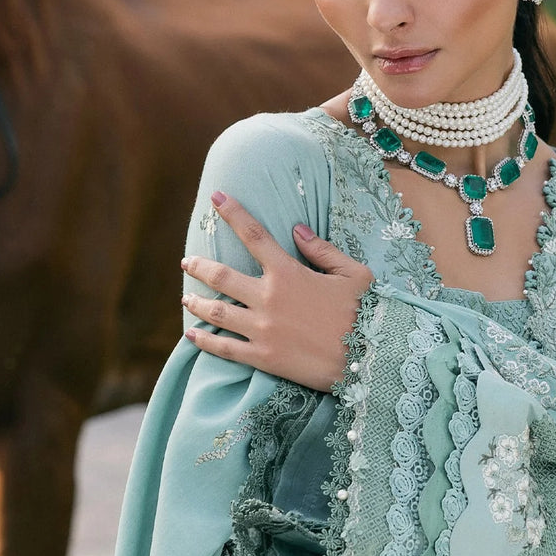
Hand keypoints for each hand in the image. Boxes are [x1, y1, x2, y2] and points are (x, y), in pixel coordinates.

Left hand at [180, 193, 373, 391]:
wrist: (369, 359)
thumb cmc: (366, 313)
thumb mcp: (353, 274)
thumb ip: (322, 250)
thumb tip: (296, 228)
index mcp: (288, 273)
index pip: (253, 235)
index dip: (232, 213)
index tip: (216, 197)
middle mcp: (268, 297)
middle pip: (220, 276)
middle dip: (198, 266)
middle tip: (187, 262)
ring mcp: (262, 328)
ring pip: (216, 311)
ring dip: (196, 302)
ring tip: (186, 299)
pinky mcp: (262, 357)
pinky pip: (225, 348)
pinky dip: (205, 341)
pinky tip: (192, 336)